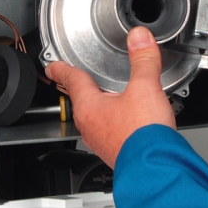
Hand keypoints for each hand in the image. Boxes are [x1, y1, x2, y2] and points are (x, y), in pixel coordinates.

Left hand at [45, 27, 176, 168]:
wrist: (156, 169)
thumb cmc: (143, 135)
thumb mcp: (145, 88)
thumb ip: (143, 60)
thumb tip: (139, 38)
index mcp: (90, 108)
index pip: (72, 81)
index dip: (62, 70)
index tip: (52, 66)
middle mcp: (91, 127)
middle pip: (82, 100)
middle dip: (83, 88)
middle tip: (81, 78)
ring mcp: (103, 141)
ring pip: (97, 117)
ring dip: (102, 105)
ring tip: (112, 96)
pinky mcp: (117, 151)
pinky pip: (111, 130)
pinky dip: (116, 119)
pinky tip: (131, 119)